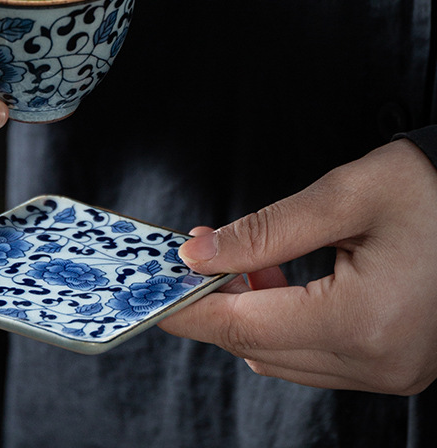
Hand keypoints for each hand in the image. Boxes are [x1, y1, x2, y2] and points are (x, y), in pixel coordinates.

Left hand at [159, 139, 436, 394]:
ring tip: (247, 261)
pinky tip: (282, 280)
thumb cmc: (431, 190)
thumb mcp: (344, 196)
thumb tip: (198, 255)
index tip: (152, 290)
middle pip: (259, 348)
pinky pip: (316, 357)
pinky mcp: (396, 364)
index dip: (190, 308)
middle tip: (198, 256)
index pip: (246, 327)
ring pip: (283, 359)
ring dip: (250, 314)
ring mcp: (392, 372)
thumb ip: (264, 231)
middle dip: (216, 305)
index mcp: (365, 321)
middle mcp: (380, 362)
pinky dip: (284, 324)